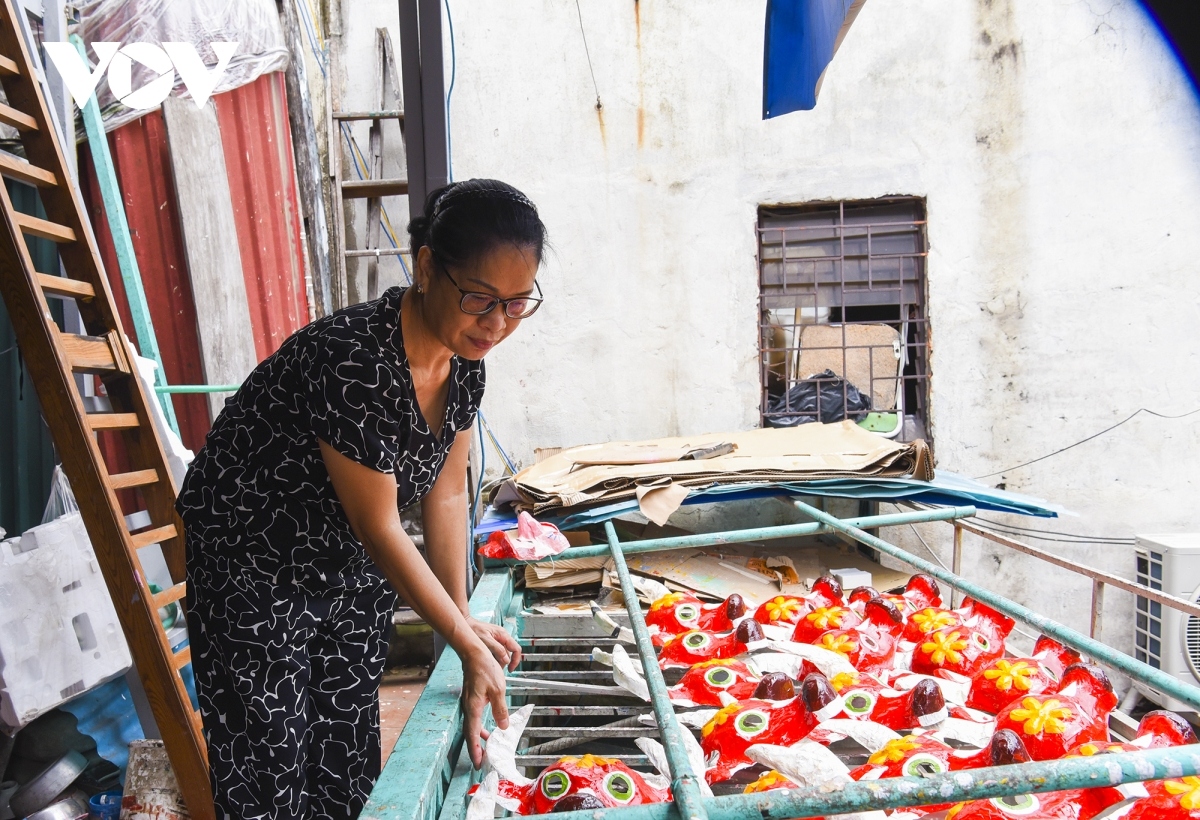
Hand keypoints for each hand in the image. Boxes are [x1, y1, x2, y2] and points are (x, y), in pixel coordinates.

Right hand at [461, 644, 508, 767]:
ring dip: (479, 737)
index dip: (475, 750)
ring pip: (473, 725)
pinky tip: (488, 726)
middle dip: (476, 748)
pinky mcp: (472, 698)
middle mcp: (469, 707)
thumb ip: (500, 710)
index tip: (478, 763)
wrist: (473, 653)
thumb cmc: (484, 669)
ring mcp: (469, 703)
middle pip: (470, 733)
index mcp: (474, 708)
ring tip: (488, 746)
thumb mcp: (498, 690)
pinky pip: (475, 717)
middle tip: (482, 760)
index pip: (472, 735)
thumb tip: (503, 727)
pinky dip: (480, 725)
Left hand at [469, 617, 522, 671]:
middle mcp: (502, 637)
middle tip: (495, 669)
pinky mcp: (492, 643)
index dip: (515, 660)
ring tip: (488, 663)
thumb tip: (506, 660)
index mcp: (503, 635)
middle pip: (509, 653)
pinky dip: (493, 658)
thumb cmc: (474, 628)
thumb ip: (497, 649)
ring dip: (498, 661)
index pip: (516, 649)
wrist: (466, 623)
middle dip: (504, 662)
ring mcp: (498, 640)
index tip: (510, 669)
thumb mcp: (485, 640)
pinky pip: (497, 653)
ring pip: (503, 654)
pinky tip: (486, 659)